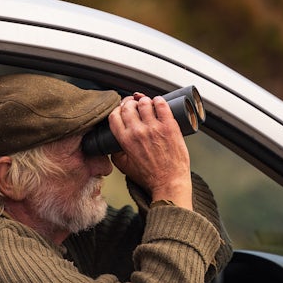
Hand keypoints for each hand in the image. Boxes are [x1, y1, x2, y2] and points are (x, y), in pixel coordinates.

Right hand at [107, 93, 192, 208]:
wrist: (169, 182)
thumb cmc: (149, 176)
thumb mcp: (124, 167)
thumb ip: (115, 154)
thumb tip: (113, 144)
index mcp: (125, 140)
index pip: (114, 115)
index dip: (118, 110)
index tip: (123, 110)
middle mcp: (138, 132)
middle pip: (128, 106)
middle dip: (130, 103)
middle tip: (135, 106)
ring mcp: (154, 128)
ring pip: (144, 102)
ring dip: (144, 101)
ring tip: (148, 105)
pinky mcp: (169, 126)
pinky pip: (162, 105)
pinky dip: (159, 100)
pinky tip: (159, 102)